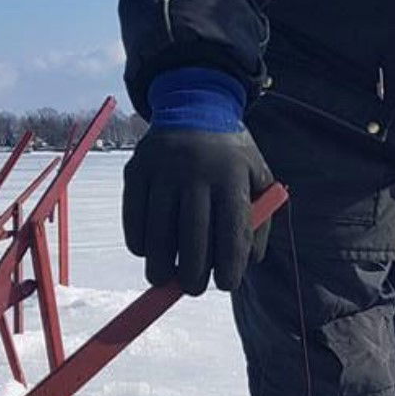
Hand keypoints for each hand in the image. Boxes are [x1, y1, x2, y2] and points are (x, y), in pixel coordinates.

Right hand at [123, 127, 275, 294]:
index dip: (229, 263)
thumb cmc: (232, 157)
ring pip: (158, 229)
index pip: (231, 230)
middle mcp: (196, 171)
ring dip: (159, 263)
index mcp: (232, 176)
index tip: (226, 284)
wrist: (196, 107)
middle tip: (193, 288)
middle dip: (192, 271)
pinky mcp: (137, 169)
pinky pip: (133, 214)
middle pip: (192, 235)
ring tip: (163, 280)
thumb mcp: (258, 178)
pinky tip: (146, 252)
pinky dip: (138, 240)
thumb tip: (249, 262)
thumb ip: (261, 219)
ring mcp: (163, 169)